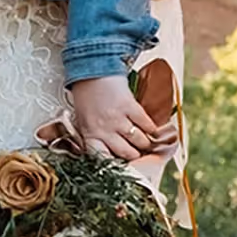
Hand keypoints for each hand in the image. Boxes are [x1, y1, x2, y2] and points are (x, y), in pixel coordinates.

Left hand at [49, 74, 180, 162]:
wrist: (91, 69)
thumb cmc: (86, 95)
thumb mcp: (84, 119)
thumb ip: (95, 136)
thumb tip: (110, 151)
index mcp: (90, 134)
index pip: (102, 159)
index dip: (114, 166)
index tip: (122, 167)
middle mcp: (104, 129)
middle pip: (126, 153)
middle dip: (135, 156)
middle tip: (140, 155)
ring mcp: (118, 118)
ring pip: (139, 141)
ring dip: (145, 143)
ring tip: (148, 144)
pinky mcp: (130, 106)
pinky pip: (145, 124)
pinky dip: (151, 128)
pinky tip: (153, 130)